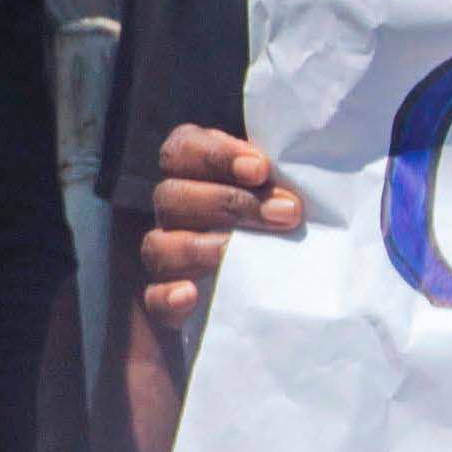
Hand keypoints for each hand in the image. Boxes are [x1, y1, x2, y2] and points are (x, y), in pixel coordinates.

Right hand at [139, 122, 303, 330]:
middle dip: (229, 202)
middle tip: (285, 213)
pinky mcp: (166, 302)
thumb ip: (280, 182)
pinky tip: (191, 294)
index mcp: (194, 175)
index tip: (260, 169)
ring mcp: (165, 258)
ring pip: (158, 245)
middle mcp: (173, 213)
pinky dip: (169, 295)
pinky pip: (154, 298)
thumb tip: (297, 184)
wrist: (270, 291)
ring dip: (202, 247)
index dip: (216, 155)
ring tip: (248, 254)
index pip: (182, 149)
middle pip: (171, 195)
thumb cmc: (281, 229)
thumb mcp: (282, 197)